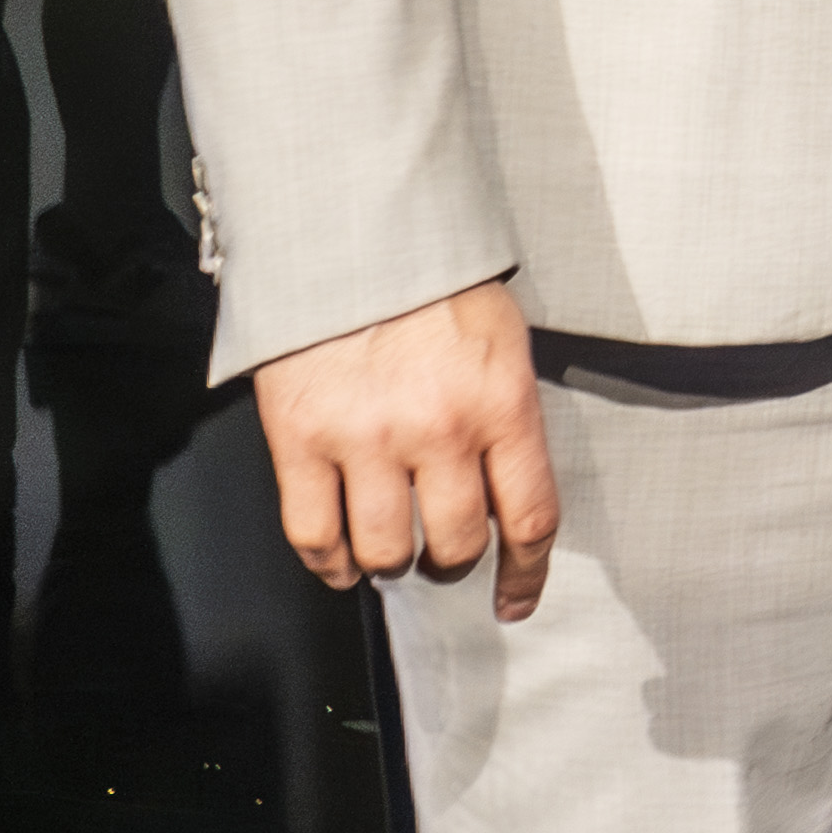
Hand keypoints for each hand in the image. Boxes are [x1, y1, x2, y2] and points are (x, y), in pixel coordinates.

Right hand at [254, 279, 557, 619]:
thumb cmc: (433, 284)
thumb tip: (509, 491)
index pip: (531, 517)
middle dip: (453, 560)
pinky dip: (328, 562)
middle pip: (456, 544)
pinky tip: (339, 560)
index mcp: (502, 403)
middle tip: (442, 551)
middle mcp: (439, 430)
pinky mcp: (301, 439)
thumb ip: (506, 415)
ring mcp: (366, 438)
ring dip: (390, 561)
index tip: (516, 597)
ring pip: (385, 550)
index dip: (526, 572)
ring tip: (389, 549)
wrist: (351, 235)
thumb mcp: (502, 341)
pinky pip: (312, 534)